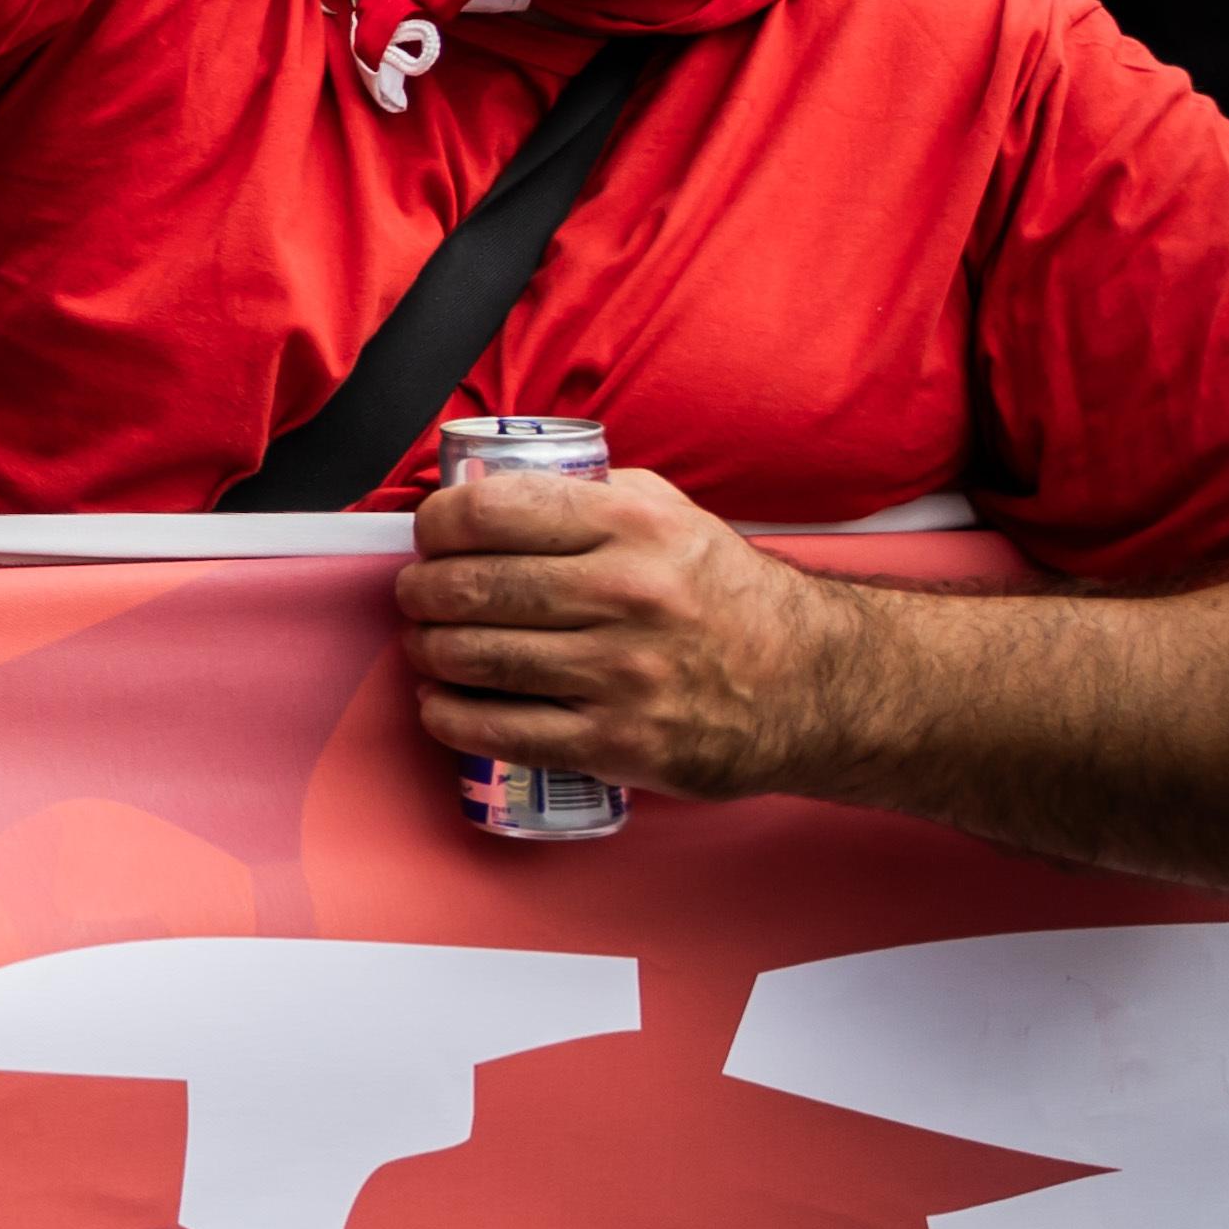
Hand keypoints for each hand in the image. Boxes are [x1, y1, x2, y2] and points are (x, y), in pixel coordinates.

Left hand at [394, 463, 863, 800]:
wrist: (813, 686)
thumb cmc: (724, 593)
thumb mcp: (672, 515)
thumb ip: (591, 494)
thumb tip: (495, 484)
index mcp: (631, 528)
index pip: (492, 512)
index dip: (437, 523)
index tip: (429, 534)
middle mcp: (625, 596)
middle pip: (473, 589)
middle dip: (421, 592)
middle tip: (416, 595)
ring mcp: (621, 675)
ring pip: (479, 660)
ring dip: (429, 652)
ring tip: (426, 645)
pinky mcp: (620, 743)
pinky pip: (505, 731)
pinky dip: (452, 718)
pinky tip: (440, 704)